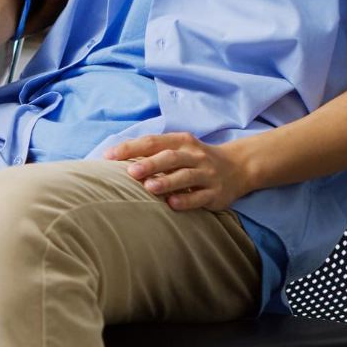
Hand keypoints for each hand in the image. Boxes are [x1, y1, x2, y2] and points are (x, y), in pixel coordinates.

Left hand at [105, 133, 255, 211]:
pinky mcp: (215, 193)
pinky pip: (200, 197)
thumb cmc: (194, 160)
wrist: (238, 167)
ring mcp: (206, 174)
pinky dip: (186, 200)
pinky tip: (171, 204)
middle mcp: (194, 156)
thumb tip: (112, 160)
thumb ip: (152, 153)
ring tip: (149, 187)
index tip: (108, 156)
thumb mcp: (177, 150)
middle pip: (170, 157)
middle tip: (130, 172)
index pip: (153, 142)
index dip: (130, 148)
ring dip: (167, 182)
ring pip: (185, 176)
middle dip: (150, 164)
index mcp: (181, 142)